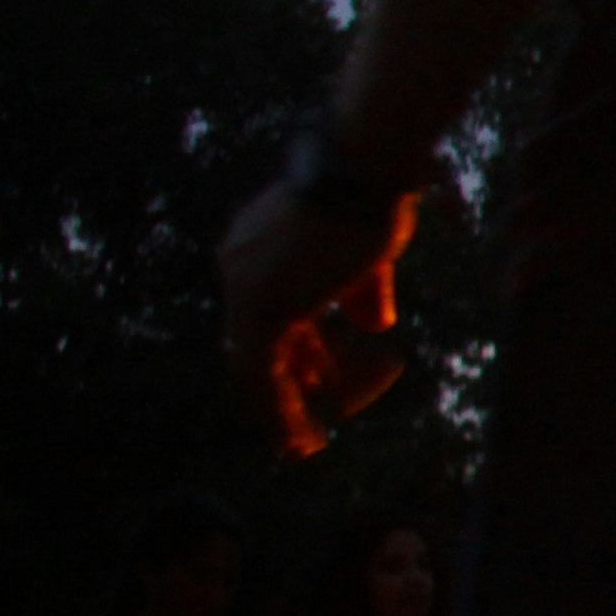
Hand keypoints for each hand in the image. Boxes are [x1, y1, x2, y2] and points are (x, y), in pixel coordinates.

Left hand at [219, 182, 409, 457]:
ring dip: (279, 409)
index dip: (294, 350)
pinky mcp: (263, 309)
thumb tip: (374, 327)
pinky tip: (297, 439)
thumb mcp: (369, 251)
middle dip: (282, 384)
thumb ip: (364, 291)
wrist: (362, 169)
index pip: (267, 310)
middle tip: (299, 422)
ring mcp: (248, 287)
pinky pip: (265, 375)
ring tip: (299, 447)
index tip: (315, 381)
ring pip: (256, 364)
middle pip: (255, 340)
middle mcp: (241, 265)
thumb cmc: (373, 194)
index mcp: (258, 246)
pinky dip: (280, 410)